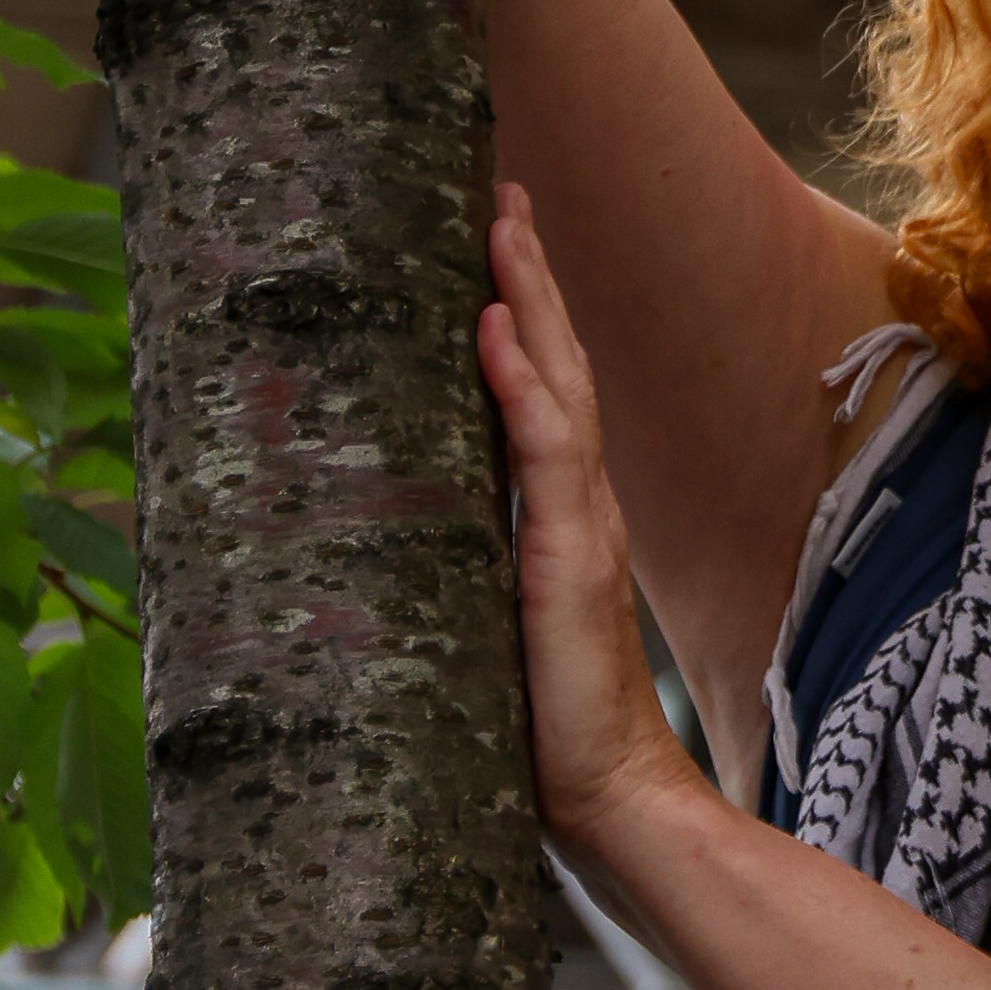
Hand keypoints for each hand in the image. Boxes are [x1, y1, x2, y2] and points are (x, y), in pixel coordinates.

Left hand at [479, 189, 711, 899]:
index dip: (521, 320)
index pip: (542, 397)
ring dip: (527, 298)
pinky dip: (519, 379)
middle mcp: (578, 507)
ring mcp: (580, 526)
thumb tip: (384, 542)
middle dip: (528, 276)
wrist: (605, 798)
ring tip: (500, 222)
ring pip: (558, 383)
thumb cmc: (537, 733)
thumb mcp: (484, 630)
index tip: (491, 249)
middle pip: (558, 365)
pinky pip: (545, 448)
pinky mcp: (570, 558)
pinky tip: (490, 324)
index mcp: (559, 520)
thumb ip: (461, 575)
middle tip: (501, 191)